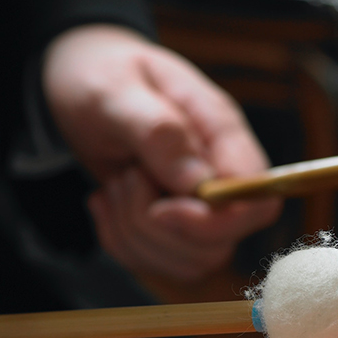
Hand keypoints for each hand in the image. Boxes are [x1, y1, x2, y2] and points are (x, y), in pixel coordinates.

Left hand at [42, 24, 279, 281]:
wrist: (78, 80)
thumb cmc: (99, 74)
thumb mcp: (115, 92)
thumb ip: (158, 132)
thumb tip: (198, 183)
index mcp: (220, 133)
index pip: (259, 200)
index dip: (214, 222)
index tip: (161, 207)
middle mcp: (217, 173)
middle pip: (221, 244)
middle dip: (158, 229)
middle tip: (125, 178)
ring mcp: (195, 204)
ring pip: (187, 261)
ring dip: (135, 235)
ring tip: (116, 184)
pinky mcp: (168, 225)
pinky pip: (154, 263)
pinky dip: (119, 242)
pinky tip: (105, 201)